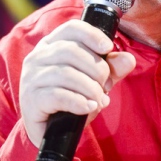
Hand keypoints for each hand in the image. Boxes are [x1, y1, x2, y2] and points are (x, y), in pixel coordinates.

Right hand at [19, 20, 135, 147]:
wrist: (52, 131)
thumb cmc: (73, 97)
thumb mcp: (96, 80)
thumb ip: (112, 68)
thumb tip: (129, 60)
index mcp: (52, 45)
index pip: (71, 28)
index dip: (92, 35)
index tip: (108, 47)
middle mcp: (38, 57)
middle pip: (71, 51)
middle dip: (97, 68)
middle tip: (106, 85)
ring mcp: (31, 78)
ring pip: (65, 73)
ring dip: (90, 88)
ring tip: (100, 100)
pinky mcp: (31, 100)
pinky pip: (58, 95)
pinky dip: (79, 101)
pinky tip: (89, 107)